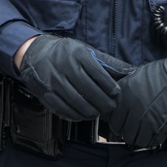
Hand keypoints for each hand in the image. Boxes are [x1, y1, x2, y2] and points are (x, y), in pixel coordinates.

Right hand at [17, 35, 133, 120]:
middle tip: (110, 107)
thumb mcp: (86, 51)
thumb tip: (131, 71)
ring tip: (97, 112)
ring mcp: (53, 81)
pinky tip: (82, 115)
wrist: (35, 53)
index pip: (99, 74)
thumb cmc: (66, 53)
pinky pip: (63, 109)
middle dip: (103, 102)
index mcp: (77, 54)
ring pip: (77, 103)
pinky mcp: (46, 93)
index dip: (110, 87)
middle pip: (89, 91)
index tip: (116, 94)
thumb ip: (107, 62)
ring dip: (91, 111)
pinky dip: (75, 116)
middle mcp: (64, 66)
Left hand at [107, 54, 166, 149]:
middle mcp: (132, 108)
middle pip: (121, 130)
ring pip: (133, 139)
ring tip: (140, 133)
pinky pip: (149, 142)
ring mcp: (146, 119)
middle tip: (130, 129)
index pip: (112, 118)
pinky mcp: (159, 128)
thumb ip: (125, 92)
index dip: (115, 121)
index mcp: (125, 95)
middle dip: (125, 131)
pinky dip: (148, 141)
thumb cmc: (160, 74)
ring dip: (136, 137)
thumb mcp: (135, 77)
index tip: (119, 122)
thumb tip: (117, 105)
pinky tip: (150, 134)